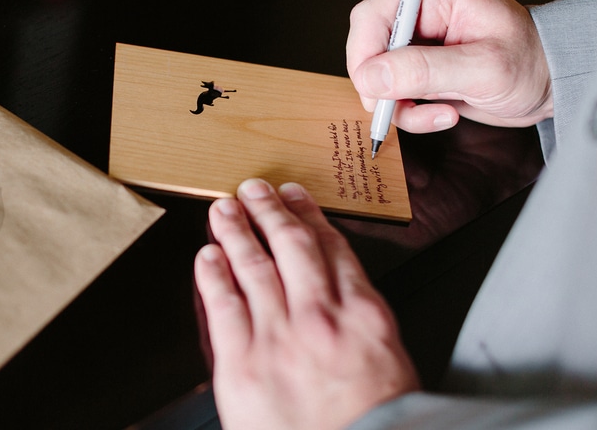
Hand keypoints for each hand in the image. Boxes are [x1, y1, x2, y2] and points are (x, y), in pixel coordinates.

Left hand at [194, 179, 418, 429]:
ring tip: (224, 209)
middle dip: (269, 210)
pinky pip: (223, 305)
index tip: (295, 197)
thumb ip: (362, 320)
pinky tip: (207, 255)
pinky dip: (213, 274)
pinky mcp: (243, 363)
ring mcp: (279, 337)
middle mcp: (320, 317)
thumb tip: (339, 286)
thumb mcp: (388, 361)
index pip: (332, 248)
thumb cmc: (374, 424)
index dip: (309, 214)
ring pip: (253, 265)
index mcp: (364, 315)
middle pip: (290, 245)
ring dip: (236, 230)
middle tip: (254, 189)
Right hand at [346, 0, 552, 132]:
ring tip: (437, 115)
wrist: (552, 82)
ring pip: (375, 74)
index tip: (375, 90)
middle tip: (403, 109)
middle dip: (381, 85)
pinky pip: (391, 90)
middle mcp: (419, 8)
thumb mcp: (483, 69)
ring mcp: (416, 38)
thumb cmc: (532, 63)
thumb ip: (425, 70)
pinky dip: (409, 111)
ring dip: (398, 104)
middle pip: (366, 46)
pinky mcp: (417, 64)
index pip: (372, 15)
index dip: (364, 55)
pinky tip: (442, 113)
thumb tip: (371, 76)